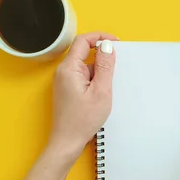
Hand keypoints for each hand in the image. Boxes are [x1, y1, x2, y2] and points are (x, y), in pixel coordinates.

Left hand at [49, 32, 116, 161]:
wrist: (67, 143)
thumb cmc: (82, 121)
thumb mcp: (101, 91)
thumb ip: (105, 66)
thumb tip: (108, 46)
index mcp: (69, 68)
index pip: (83, 40)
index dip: (100, 37)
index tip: (115, 42)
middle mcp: (63, 71)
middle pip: (83, 51)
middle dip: (101, 56)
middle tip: (115, 66)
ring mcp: (64, 80)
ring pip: (84, 64)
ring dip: (98, 70)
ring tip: (106, 88)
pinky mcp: (67, 88)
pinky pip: (82, 74)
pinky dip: (94, 78)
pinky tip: (100, 92)